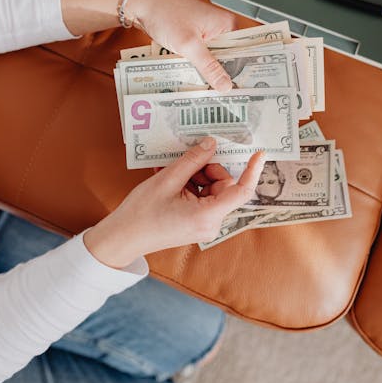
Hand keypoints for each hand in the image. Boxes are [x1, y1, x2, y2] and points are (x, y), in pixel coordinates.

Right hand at [83, 138, 263, 268]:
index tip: (259, 153)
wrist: (122, 239)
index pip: (241, 191)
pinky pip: (202, 197)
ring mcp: (204, 224)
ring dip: (195, 176)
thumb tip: (211, 144)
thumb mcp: (167, 180)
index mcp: (207, 215)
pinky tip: (171, 179)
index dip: (252, 171)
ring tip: (171, 172)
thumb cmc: (141, 213)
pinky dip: (190, 185)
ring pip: (212, 189)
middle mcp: (211, 223)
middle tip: (186, 162)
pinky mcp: (195, 223)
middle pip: (223, 185)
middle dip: (207, 169)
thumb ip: (193, 160)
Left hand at [129, 0, 236, 90]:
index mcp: (227, 24)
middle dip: (224, 75)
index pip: (243, 52)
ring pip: (214, 59)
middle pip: (229, 58)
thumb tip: (226, 86)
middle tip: (225, 96)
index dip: (242, 72)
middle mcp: (220, 27)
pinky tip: (196, 79)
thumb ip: (208, 67)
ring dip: (209, 72)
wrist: (141, 4)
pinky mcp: (195, 37)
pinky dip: (198, 66)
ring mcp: (207, 32)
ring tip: (211, 92)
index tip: (242, 91)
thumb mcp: (189, 44)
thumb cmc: (165, 13)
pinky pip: (202, 56)